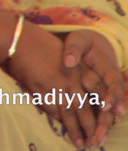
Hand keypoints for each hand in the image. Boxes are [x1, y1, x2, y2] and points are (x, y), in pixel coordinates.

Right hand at [7, 22, 107, 147]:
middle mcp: (72, 79)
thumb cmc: (41, 44)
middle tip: (95, 141)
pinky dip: (58, 120)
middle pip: (85, 108)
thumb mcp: (66, 54)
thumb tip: (84, 92)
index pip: (99, 92)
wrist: (20, 40)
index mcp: (80, 69)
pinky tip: (62, 128)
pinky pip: (52, 109)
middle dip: (91, 127)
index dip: (105, 109)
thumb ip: (76, 72)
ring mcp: (56, 85)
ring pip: (70, 113)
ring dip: (75, 130)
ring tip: (81, 143)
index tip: (109, 121)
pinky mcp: (41, 90)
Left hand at [61, 29, 125, 145]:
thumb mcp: (79, 40)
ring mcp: (107, 89)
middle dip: (107, 120)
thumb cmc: (85, 42)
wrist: (94, 42)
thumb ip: (73, 50)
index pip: (113, 83)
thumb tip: (67, 63)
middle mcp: (111, 81)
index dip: (112, 96)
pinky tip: (92, 134)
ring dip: (103, 125)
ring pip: (109, 110)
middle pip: (113, 103)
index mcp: (108, 67)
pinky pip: (103, 110)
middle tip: (99, 134)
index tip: (105, 107)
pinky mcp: (102, 94)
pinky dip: (99, 121)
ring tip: (95, 140)